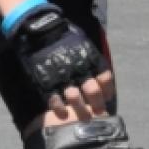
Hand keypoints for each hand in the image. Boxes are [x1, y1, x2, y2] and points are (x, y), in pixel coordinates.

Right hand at [5, 3, 113, 118]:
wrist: (40, 29)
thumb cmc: (63, 35)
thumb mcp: (83, 42)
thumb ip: (92, 57)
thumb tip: (99, 72)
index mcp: (90, 59)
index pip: (105, 78)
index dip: (107, 90)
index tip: (106, 97)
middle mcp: (78, 69)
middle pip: (93, 92)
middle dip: (97, 105)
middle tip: (97, 113)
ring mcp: (62, 76)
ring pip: (75, 98)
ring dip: (81, 110)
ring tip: (83, 118)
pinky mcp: (46, 81)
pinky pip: (55, 99)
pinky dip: (60, 108)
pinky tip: (63, 114)